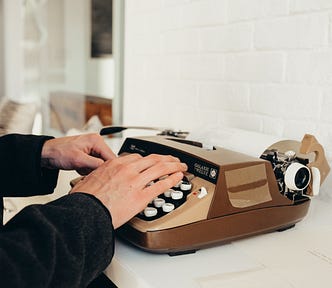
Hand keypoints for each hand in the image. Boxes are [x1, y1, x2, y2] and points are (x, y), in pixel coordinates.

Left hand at [41, 133, 115, 174]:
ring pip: (100, 165)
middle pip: (107, 161)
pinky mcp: (88, 155)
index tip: (107, 178)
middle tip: (88, 172)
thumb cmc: (58, 152)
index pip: (112, 157)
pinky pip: (93, 166)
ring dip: (92, 170)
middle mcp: (96, 143)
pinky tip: (79, 169)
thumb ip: (96, 164)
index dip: (110, 168)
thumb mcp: (78, 160)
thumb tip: (108, 169)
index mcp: (96, 140)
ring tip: (81, 169)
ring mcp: (92, 149)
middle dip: (98, 169)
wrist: (45, 154)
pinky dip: (87, 170)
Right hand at [70, 153, 186, 228]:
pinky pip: (161, 185)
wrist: (84, 212)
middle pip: (153, 159)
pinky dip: (172, 180)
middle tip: (174, 160)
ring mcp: (135, 182)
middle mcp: (127, 169)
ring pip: (160, 169)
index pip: (138, 157)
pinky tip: (178, 178)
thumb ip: (99, 176)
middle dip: (166, 159)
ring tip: (181, 166)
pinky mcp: (141, 197)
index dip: (150, 159)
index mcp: (115, 164)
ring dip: (173, 166)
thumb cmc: (84, 199)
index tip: (154, 161)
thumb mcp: (89, 179)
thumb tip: (97, 179)